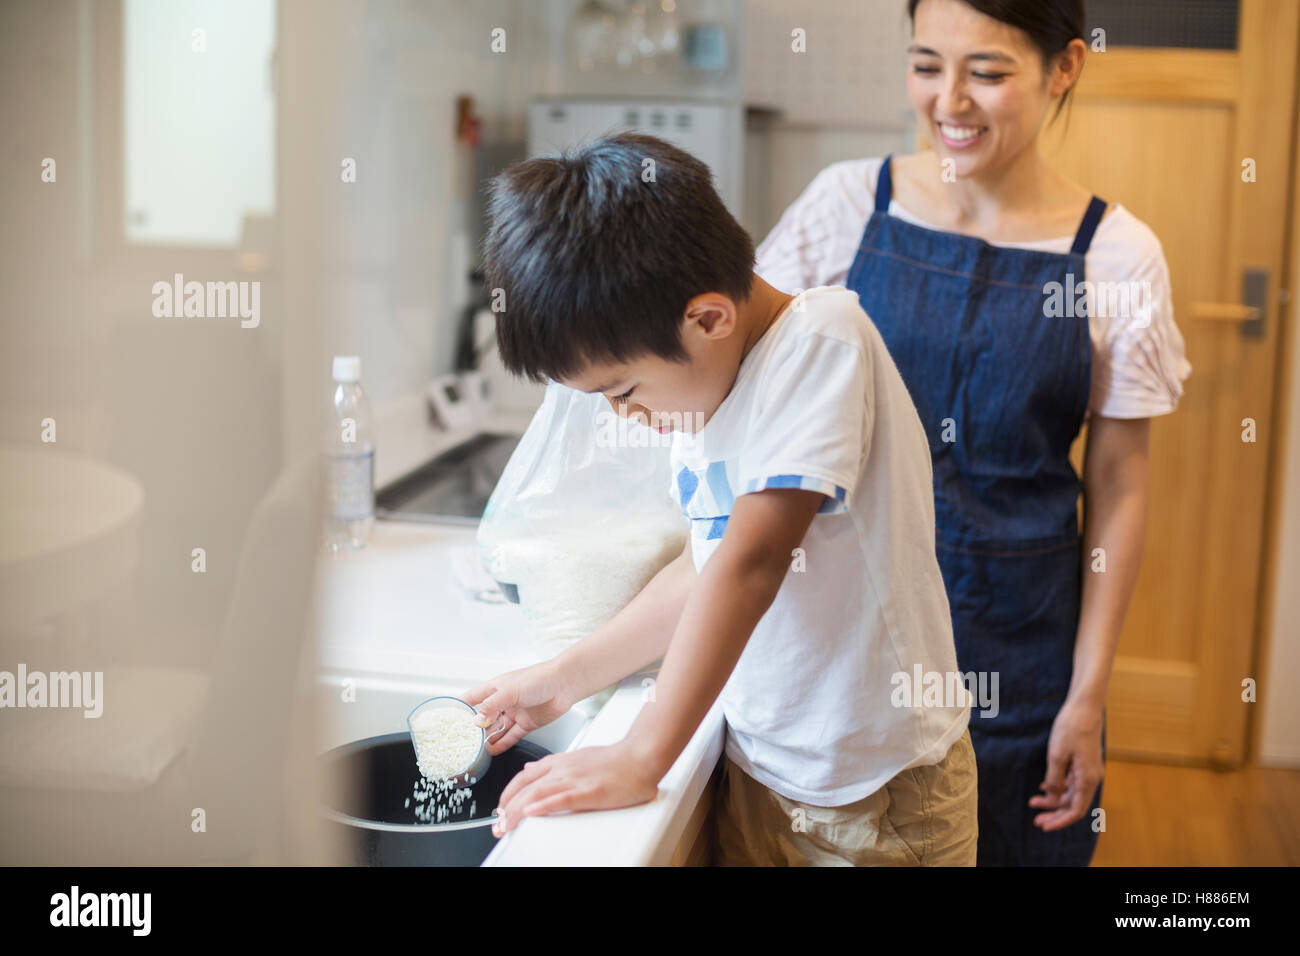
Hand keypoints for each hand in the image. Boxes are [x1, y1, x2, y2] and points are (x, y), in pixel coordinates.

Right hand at [463, 661, 576, 755]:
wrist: (564, 684)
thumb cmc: (538, 678)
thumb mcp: (509, 691)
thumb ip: (491, 706)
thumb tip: (476, 722)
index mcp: (495, 688)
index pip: (472, 698)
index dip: (460, 707)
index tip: (448, 718)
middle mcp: (503, 701)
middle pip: (484, 717)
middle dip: (473, 729)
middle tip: (461, 742)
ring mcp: (515, 712)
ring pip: (497, 729)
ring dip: (487, 739)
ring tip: (476, 751)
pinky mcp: (527, 723)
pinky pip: (511, 736)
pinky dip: (502, 744)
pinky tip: (493, 751)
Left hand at [491, 742, 660, 836]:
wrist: (639, 756)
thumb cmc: (615, 761)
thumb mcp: (576, 757)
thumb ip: (552, 765)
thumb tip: (530, 770)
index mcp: (560, 762)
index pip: (524, 777)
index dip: (507, 793)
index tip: (499, 808)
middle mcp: (563, 769)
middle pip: (526, 788)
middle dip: (507, 808)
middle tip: (498, 825)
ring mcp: (575, 779)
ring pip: (538, 794)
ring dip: (518, 811)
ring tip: (506, 825)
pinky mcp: (589, 791)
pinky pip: (562, 798)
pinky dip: (544, 805)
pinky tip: (531, 813)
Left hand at [1029, 697, 1104, 831]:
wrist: (1084, 707)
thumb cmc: (1070, 728)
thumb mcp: (1056, 755)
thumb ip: (1055, 780)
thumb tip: (1053, 799)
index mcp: (1087, 779)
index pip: (1075, 811)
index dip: (1060, 821)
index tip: (1043, 825)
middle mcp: (1091, 778)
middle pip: (1074, 805)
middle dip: (1054, 813)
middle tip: (1036, 818)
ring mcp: (1089, 770)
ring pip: (1072, 794)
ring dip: (1054, 800)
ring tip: (1034, 801)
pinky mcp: (1084, 763)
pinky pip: (1072, 782)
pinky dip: (1059, 787)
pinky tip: (1044, 786)